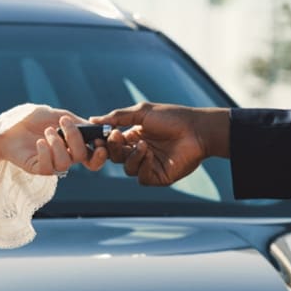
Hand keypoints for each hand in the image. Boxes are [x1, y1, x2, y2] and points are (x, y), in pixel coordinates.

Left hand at [0, 107, 108, 174]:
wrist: (7, 126)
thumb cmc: (31, 119)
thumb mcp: (56, 114)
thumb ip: (75, 122)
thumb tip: (95, 127)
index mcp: (72, 144)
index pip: (93, 156)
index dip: (100, 154)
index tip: (98, 141)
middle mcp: (65, 156)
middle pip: (82, 156)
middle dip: (75, 138)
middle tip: (64, 122)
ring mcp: (51, 164)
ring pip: (65, 163)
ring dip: (57, 144)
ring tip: (46, 131)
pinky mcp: (37, 169)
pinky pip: (48, 167)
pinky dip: (46, 152)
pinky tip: (39, 141)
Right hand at [90, 102, 228, 185]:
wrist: (197, 130)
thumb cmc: (172, 117)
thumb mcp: (142, 113)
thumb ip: (117, 117)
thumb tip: (93, 119)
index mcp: (134, 136)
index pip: (112, 143)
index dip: (105, 141)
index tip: (99, 136)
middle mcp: (140, 151)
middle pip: (116, 157)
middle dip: (112, 149)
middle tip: (115, 138)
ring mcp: (149, 164)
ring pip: (127, 168)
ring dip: (132, 156)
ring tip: (144, 145)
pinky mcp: (159, 176)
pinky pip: (141, 177)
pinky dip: (143, 166)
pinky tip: (150, 155)